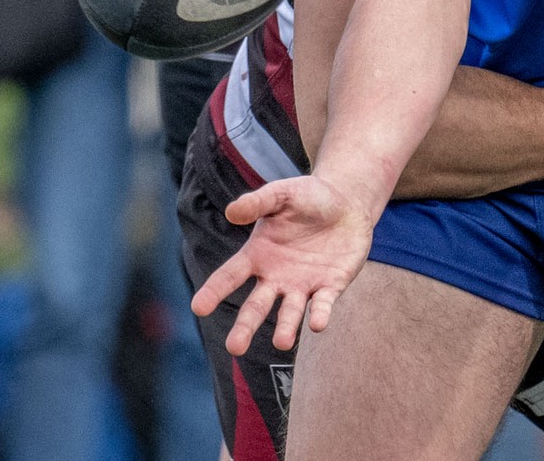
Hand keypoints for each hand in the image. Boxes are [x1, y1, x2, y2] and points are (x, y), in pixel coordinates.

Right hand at [189, 174, 373, 354]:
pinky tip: (317, 324)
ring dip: (286, 328)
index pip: (230, 276)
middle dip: (246, 326)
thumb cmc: (307, 197)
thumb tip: (231, 212)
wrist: (346, 202)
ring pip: (290, 312)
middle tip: (234, 348)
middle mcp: (277, 276)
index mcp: (258, 254)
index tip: (198, 307)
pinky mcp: (331, 286)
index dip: (214, 291)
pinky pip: (323, 304)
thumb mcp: (281, 195)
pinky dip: (320, 314)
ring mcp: (304, 285)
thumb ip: (257, 203)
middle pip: (257, 306)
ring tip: (281, 343)